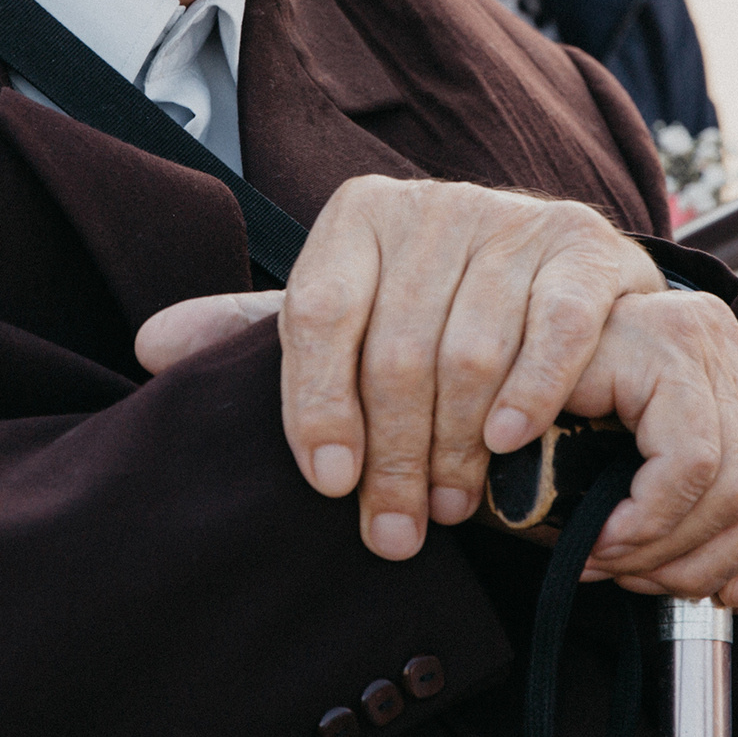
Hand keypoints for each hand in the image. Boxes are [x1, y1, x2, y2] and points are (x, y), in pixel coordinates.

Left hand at [136, 175, 662, 560]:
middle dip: (392, 456)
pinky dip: (528, 395)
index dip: (315, 406)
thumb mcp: (349, 317)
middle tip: (393, 532)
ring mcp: (516, 218)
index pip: (318, 313)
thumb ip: (261, 332)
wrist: (559, 274)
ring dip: (457, 447)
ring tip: (448, 508)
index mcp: (361, 215)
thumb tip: (152, 345)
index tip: (327, 484)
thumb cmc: (435, 312)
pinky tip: (507, 445)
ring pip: (470, 351)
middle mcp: (437, 204)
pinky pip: (552, 331)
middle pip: (396, 348)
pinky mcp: (585, 243)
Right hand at [559, 288, 737, 613]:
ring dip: (669, 548)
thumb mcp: (637, 496)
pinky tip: (603, 537)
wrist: (462, 382)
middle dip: (710, 561)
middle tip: (641, 582)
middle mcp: (726, 347)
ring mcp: (697, 336)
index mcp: (737, 376)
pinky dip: (650, 519)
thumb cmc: (541, 445)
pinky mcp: (658, 343)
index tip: (727, 591)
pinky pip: (690, 460)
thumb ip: (714, 543)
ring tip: (610, 562)